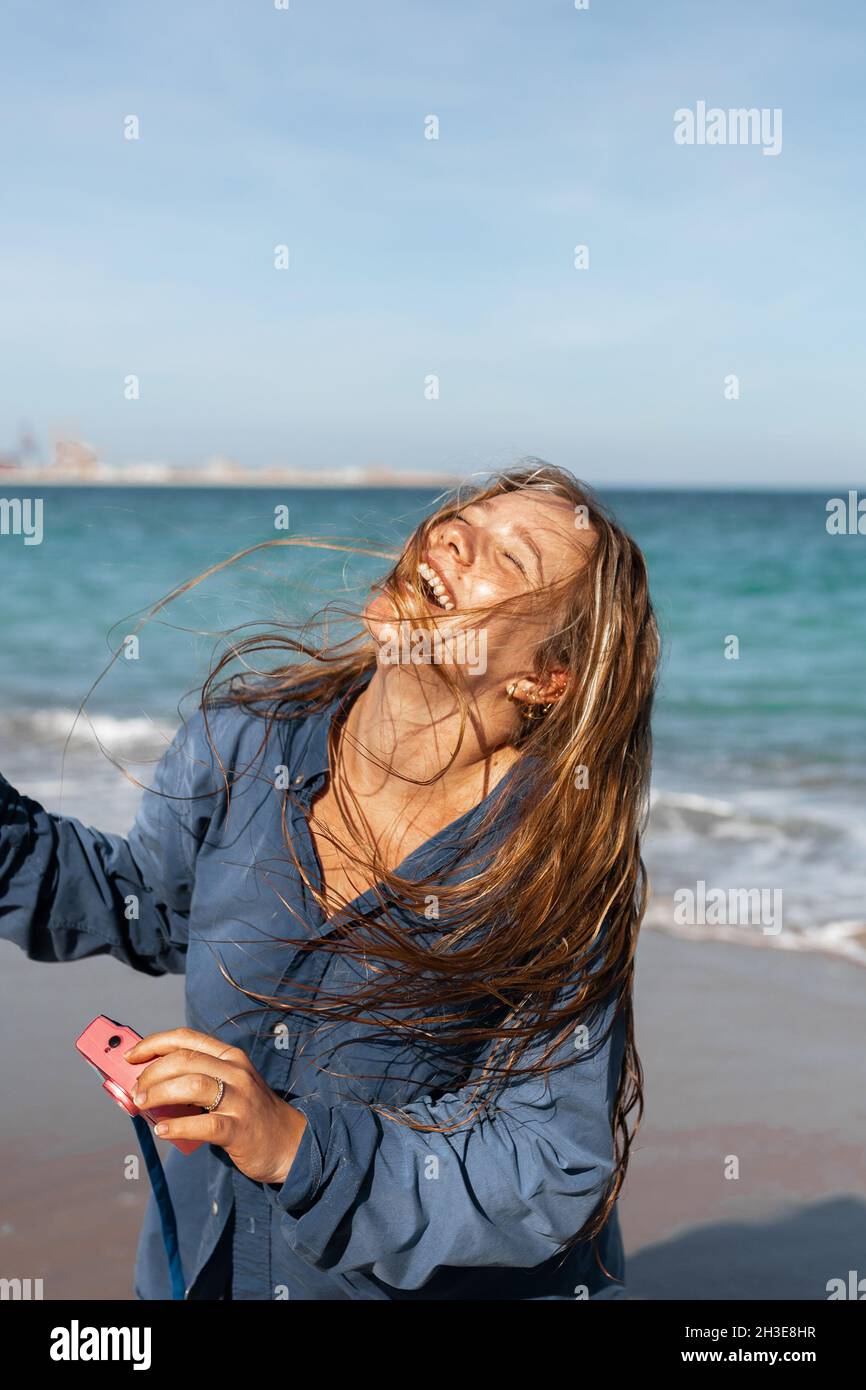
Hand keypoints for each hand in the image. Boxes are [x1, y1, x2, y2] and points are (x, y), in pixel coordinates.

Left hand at [124, 1027, 306, 1185]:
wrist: (290, 1143)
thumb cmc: (250, 1114)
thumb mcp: (230, 1086)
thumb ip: (197, 1080)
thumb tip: (148, 1085)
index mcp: (230, 1057)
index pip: (187, 1038)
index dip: (154, 1043)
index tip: (130, 1055)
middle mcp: (236, 1072)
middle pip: (184, 1059)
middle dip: (151, 1072)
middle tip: (135, 1091)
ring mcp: (240, 1099)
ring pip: (192, 1085)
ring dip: (159, 1094)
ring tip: (142, 1106)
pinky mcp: (240, 1128)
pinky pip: (204, 1124)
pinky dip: (178, 1126)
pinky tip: (162, 1130)